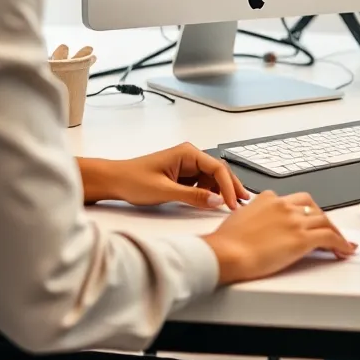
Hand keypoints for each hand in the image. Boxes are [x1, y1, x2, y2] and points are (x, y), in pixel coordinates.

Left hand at [81, 143, 249, 209]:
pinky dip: (208, 194)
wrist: (114, 181)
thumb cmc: (134, 180)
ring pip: (211, 179)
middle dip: (231, 187)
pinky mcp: (181, 176)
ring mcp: (186, 166)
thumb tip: (217, 201)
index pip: (217, 168)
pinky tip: (213, 204)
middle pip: (218, 172)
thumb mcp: (165, 191)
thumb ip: (192, 197)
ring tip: (232, 206)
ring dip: (220, 191)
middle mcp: (189, 156)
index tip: (234, 203)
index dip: (228, 187)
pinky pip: (201, 184)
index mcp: (188, 153)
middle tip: (245, 202)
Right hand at [204, 192, 355, 283]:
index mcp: (268, 199)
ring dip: (335, 232)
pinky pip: (329, 237)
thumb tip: (253, 221)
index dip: (304, 211)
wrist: (225, 252)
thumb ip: (252, 215)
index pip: (293, 201)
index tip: (308, 220)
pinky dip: (341, 243)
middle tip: (327, 231)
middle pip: (312, 207)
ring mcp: (294, 221)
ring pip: (324, 220)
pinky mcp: (302, 238)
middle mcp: (284, 205)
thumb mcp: (239, 217)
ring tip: (341, 243)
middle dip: (321, 218)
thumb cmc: (226, 241)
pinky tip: (345, 250)